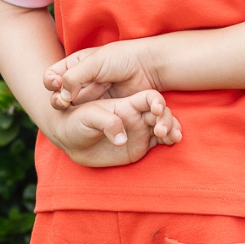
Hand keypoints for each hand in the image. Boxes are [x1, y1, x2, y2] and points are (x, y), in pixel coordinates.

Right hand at [43, 39, 158, 108]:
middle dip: (57, 99)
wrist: (148, 67)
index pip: (52, 76)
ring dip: (67, 110)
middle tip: (63, 102)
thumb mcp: (94, 62)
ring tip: (69, 109)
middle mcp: (80, 82)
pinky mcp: (103, 109)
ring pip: (71, 107)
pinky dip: (83, 118)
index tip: (57, 84)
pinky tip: (84, 117)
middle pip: (59, 94)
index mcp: (75, 65)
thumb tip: (63, 96)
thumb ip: (75, 77)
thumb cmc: (121, 58)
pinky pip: (88, 116)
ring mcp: (91, 96)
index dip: (51, 82)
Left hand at [45, 88, 180, 167]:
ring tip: (173, 138)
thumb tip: (122, 139)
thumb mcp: (88, 117)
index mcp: (126, 105)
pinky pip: (160, 142)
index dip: (157, 102)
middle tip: (161, 131)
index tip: (157, 110)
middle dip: (167, 119)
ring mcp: (140, 130)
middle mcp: (136, 116)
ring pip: (164, 126)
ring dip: (171, 129)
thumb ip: (106, 122)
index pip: (149, 98)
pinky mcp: (140, 146)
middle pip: (161, 112)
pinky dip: (169, 141)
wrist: (71, 141)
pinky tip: (173, 142)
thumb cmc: (76, 122)